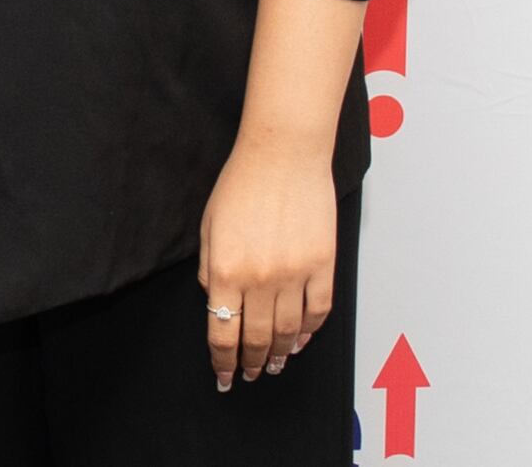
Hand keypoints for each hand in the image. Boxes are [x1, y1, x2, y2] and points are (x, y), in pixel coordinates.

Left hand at [196, 136, 334, 391]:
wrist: (282, 155)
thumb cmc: (241, 184)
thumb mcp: (209, 227)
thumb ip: (210, 268)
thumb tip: (215, 299)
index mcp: (226, 269)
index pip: (222, 331)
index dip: (222, 360)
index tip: (224, 376)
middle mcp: (260, 278)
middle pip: (256, 337)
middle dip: (249, 363)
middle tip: (248, 375)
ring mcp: (295, 274)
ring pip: (287, 331)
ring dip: (279, 354)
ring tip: (272, 365)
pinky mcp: (323, 265)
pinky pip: (318, 311)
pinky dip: (309, 332)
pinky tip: (300, 341)